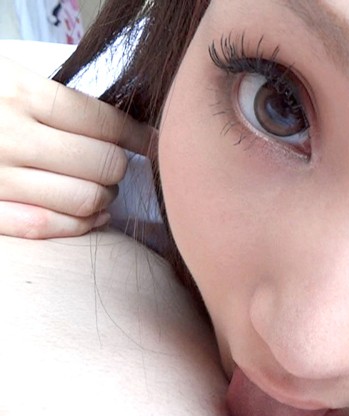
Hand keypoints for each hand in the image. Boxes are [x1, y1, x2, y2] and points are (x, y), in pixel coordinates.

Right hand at [0, 56, 154, 237]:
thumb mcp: (6, 76)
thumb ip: (53, 97)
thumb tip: (120, 125)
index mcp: (18, 94)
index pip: (104, 123)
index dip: (140, 136)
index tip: (155, 143)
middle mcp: (7, 137)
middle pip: (103, 164)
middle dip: (120, 168)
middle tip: (118, 166)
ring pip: (85, 201)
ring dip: (105, 199)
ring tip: (102, 190)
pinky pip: (48, 228)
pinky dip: (80, 226)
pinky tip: (90, 216)